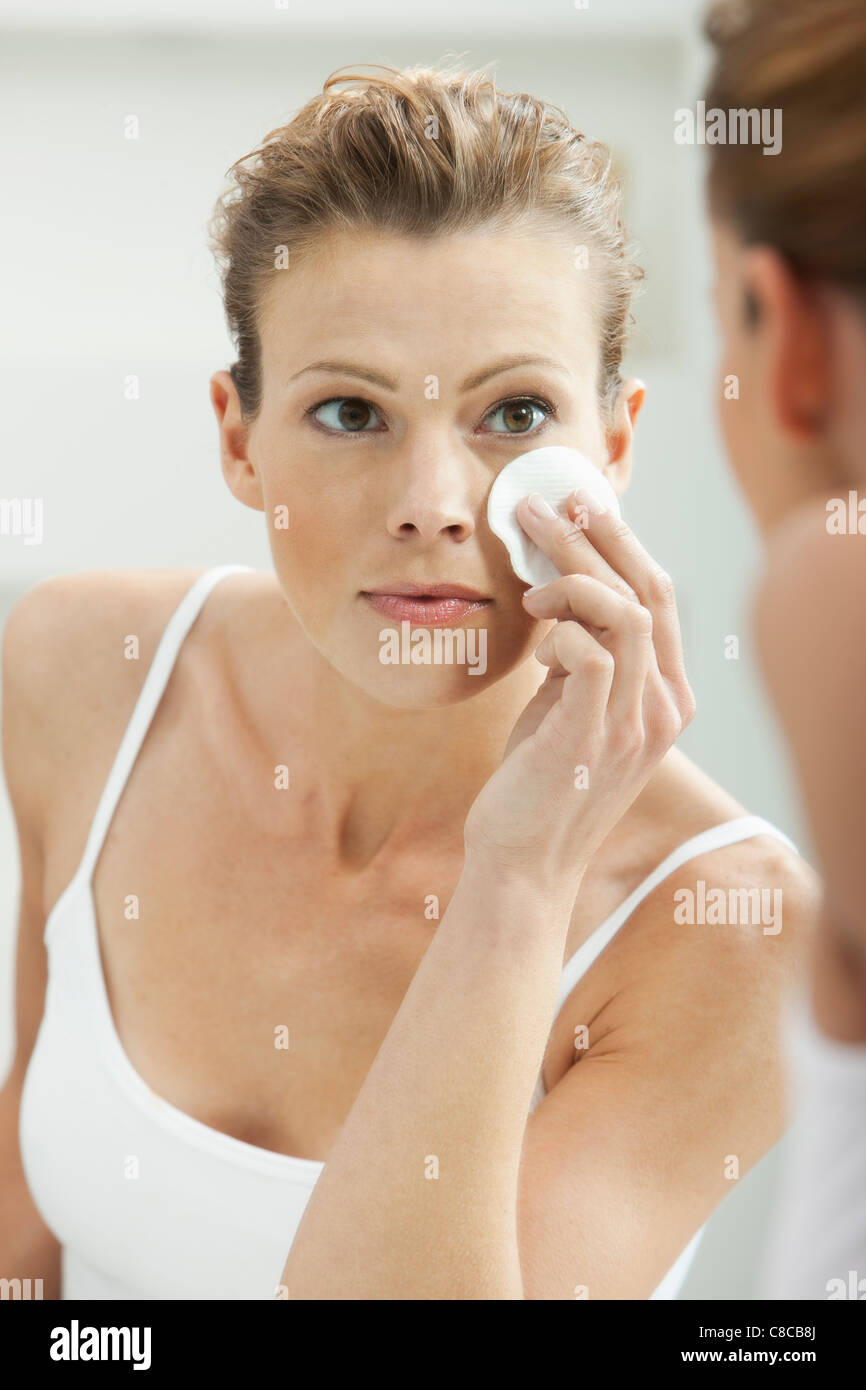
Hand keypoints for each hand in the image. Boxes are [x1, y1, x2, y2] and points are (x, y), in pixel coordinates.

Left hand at [463, 488, 695, 885]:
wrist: (523, 864)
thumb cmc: (539, 782)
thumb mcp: (571, 709)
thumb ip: (582, 659)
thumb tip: (561, 597)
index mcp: (666, 698)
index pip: (660, 597)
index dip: (623, 543)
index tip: (581, 505)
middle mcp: (664, 709)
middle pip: (648, 593)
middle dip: (596, 537)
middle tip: (545, 504)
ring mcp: (633, 726)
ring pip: (627, 615)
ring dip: (573, 576)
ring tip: (529, 578)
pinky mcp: (592, 739)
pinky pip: (593, 656)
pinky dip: (562, 631)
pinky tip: (534, 639)